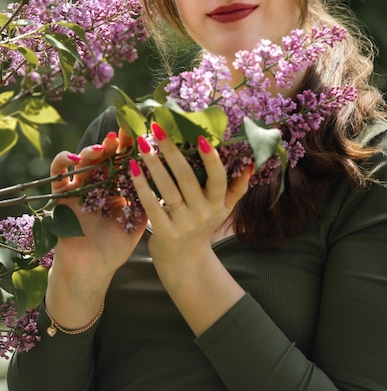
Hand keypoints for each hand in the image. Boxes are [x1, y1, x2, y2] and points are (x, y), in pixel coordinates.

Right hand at [48, 129, 146, 305]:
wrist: (91, 271)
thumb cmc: (114, 247)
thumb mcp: (136, 221)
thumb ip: (147, 200)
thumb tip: (168, 178)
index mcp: (116, 188)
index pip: (123, 161)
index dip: (131, 148)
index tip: (143, 136)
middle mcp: (97, 184)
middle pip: (104, 156)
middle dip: (114, 144)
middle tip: (124, 135)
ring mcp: (78, 188)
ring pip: (82, 161)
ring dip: (92, 150)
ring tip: (104, 147)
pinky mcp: (60, 196)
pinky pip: (57, 175)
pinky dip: (62, 162)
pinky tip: (74, 158)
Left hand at [129, 124, 251, 334]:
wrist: (185, 261)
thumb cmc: (203, 226)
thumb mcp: (224, 209)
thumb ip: (237, 188)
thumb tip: (250, 164)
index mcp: (218, 204)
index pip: (218, 179)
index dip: (211, 159)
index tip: (200, 137)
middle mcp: (202, 213)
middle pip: (187, 178)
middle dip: (172, 151)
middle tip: (158, 129)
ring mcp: (183, 224)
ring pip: (167, 189)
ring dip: (154, 164)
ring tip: (143, 144)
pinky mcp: (164, 232)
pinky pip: (151, 205)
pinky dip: (141, 186)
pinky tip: (133, 168)